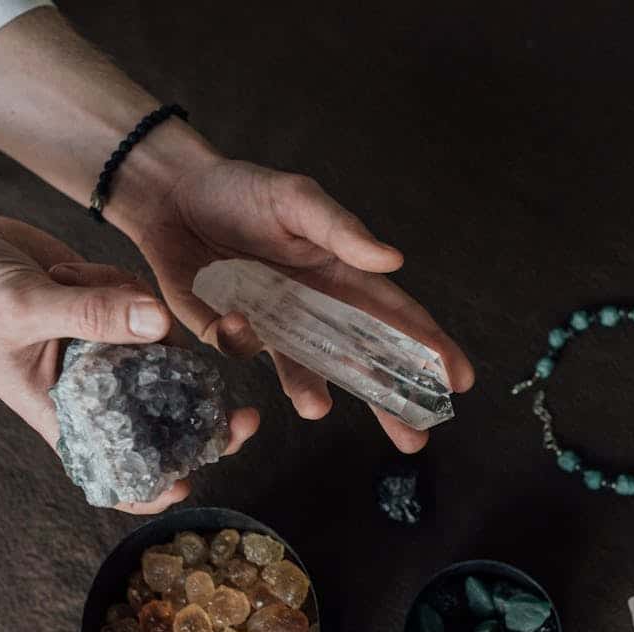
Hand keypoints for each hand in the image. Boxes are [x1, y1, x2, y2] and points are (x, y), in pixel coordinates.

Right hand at [0, 215, 259, 511]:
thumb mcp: (25, 306)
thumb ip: (93, 316)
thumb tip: (161, 326)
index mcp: (64, 411)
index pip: (113, 469)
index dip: (152, 487)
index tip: (191, 484)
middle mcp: (93, 389)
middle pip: (162, 421)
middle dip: (206, 422)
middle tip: (249, 420)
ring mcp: (107, 352)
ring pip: (162, 353)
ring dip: (141, 321)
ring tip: (74, 283)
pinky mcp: (113, 316)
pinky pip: (147, 310)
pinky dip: (126, 288)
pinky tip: (76, 270)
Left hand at [130, 157, 475, 452]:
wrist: (175, 194)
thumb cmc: (244, 190)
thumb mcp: (297, 199)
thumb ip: (342, 230)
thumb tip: (392, 260)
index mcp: (342, 276)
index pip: (396, 317)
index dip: (430, 347)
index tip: (458, 380)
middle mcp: (314, 310)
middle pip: (360, 362)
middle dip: (387, 401)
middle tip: (415, 439)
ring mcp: (273, 327)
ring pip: (303, 372)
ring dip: (312, 391)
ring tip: (317, 408)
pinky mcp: (228, 333)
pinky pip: (239, 350)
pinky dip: (239, 341)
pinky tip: (237, 321)